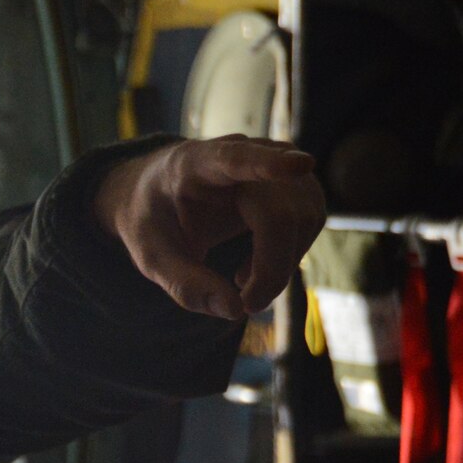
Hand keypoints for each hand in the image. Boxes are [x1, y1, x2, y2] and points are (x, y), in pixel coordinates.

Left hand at [94, 135, 326, 321]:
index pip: (234, 159)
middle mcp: (241, 152)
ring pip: (304, 217)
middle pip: (279, 212)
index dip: (268, 164)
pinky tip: (255, 266)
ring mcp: (273, 160)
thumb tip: (234, 310)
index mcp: (193, 164)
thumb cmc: (154, 223)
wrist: (159, 196)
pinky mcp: (293, 178)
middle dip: (272, 266)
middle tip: (248, 305)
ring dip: (282, 262)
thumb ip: (184, 284)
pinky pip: (310, 219)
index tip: (301, 165)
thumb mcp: (152, 258)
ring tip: (241, 279)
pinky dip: (288, 252)